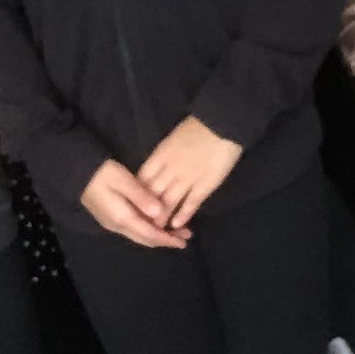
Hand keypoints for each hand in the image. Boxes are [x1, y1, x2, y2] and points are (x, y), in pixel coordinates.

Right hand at [79, 158, 188, 248]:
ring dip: (157, 235)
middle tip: (184, 236)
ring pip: (139, 236)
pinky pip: (133, 230)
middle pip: (145, 239)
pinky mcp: (110, 218)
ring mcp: (112, 224)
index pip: (149, 234)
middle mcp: (117, 226)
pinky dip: (148, 230)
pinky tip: (155, 223)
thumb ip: (141, 196)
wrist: (75, 173)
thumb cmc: (101, 173)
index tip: (184, 241)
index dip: (168, 239)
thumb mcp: (123, 180)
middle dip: (165, 240)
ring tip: (174, 231)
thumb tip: (160, 213)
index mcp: (122, 218)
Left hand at [135, 115, 242, 231]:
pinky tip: (178, 225)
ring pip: (169, 201)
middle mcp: (170, 169)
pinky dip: (183, 214)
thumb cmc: (197, 128)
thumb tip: (153, 172)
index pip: (142, 179)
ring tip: (157, 231)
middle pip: (152, 194)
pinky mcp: (205, 185)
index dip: (136, 194)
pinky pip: (191, 202)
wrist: (221, 122)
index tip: (132, 206)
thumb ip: (161, 158)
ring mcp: (187, 178)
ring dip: (162, 217)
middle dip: (146, 210)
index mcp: (160, 156)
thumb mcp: (171, 140)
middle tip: (141, 225)